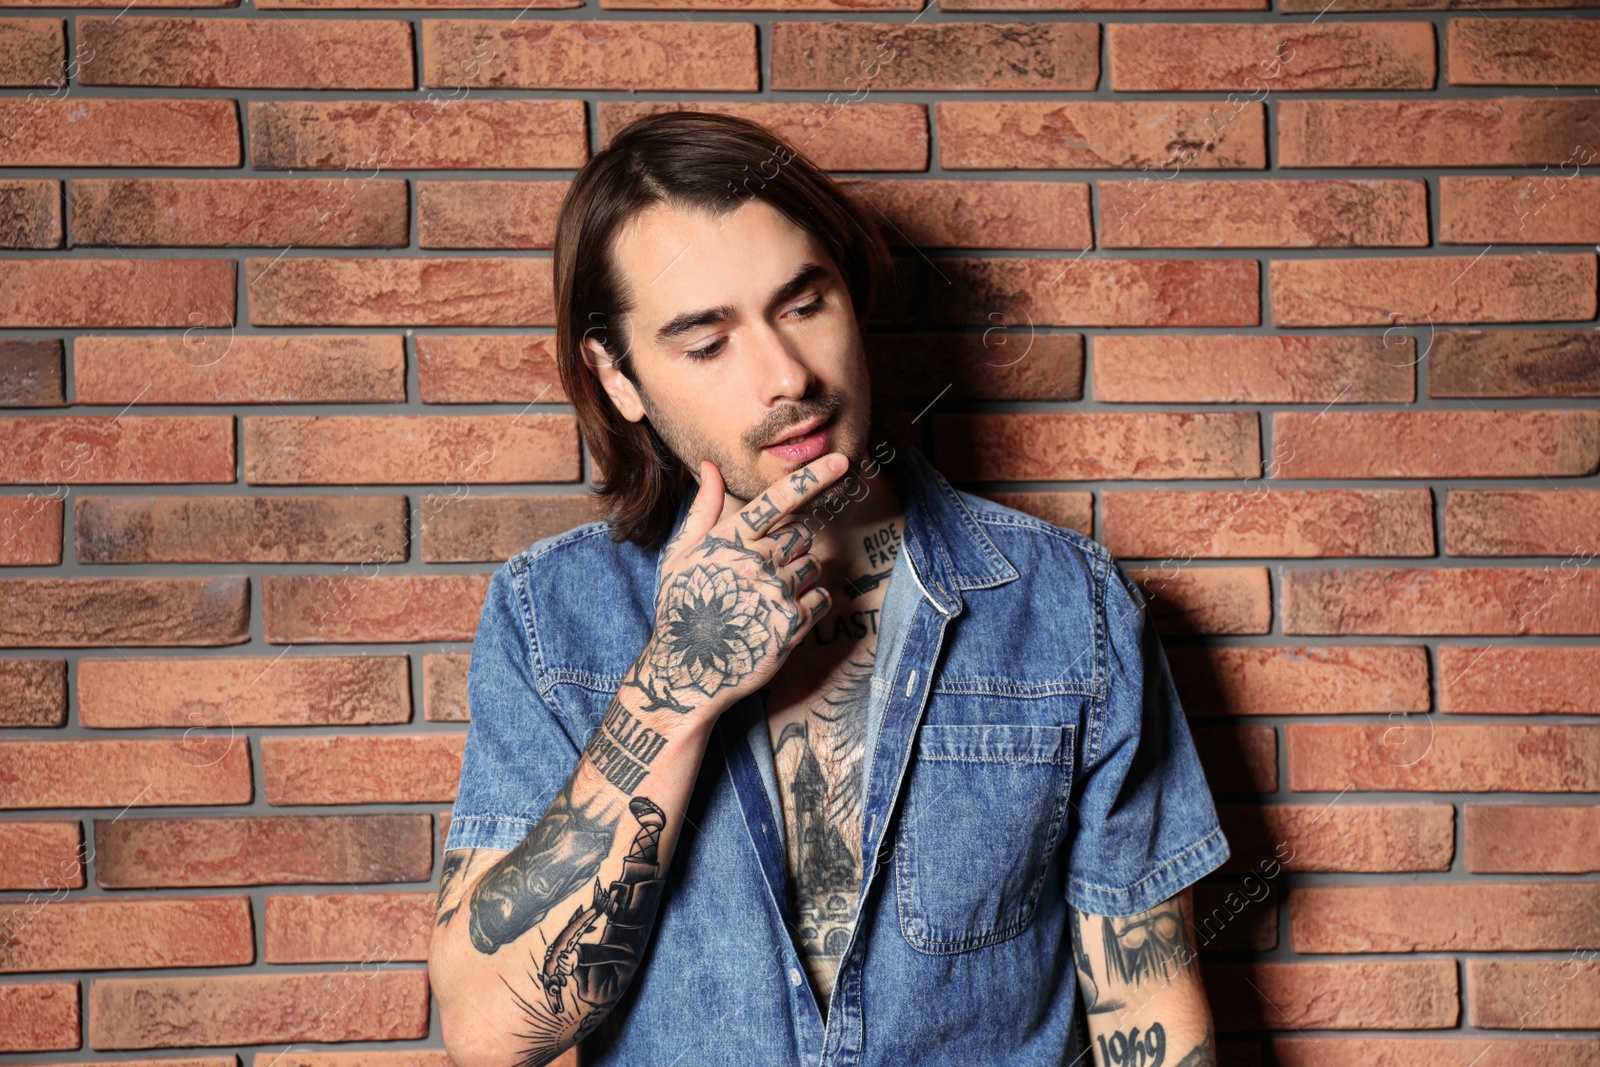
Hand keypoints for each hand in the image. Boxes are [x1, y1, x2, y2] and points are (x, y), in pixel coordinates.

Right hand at [626, 452, 847, 724]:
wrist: (687, 670)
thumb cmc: (682, 608)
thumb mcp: (681, 555)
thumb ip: (704, 510)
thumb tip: (711, 465)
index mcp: (728, 540)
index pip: (776, 500)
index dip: (812, 478)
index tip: (840, 461)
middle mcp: (754, 561)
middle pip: (799, 535)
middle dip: (788, 550)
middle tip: (762, 574)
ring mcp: (774, 592)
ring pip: (812, 566)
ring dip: (798, 578)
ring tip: (765, 599)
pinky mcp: (791, 623)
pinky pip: (821, 598)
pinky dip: (810, 605)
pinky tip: (781, 617)